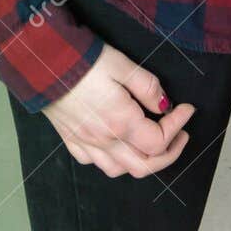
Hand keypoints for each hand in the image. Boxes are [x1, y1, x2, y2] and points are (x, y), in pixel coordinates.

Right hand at [41, 43, 195, 177]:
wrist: (44, 62)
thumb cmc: (85, 60)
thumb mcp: (123, 65)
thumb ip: (148, 88)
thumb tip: (165, 106)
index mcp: (120, 123)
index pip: (159, 141)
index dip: (178, 126)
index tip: (187, 109)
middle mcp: (104, 141)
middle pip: (144, 166)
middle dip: (169, 153)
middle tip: (180, 134)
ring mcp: (86, 144)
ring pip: (120, 170)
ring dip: (142, 160)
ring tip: (151, 141)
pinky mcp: (71, 141)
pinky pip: (96, 163)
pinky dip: (114, 160)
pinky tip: (119, 143)